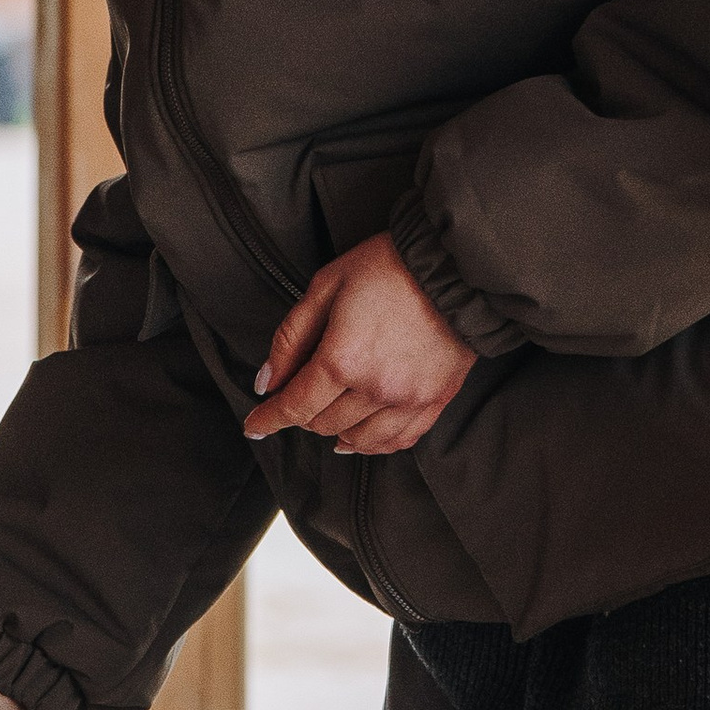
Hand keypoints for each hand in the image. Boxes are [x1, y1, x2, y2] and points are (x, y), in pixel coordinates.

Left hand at [242, 234, 474, 457]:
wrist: (455, 265)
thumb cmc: (390, 268)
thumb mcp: (326, 287)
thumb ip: (291, 338)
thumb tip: (268, 381)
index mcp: (343, 359)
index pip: (294, 406)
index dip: (268, 419)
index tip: (253, 426)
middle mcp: (375, 388)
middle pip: (322, 424)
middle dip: (303, 413)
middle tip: (300, 394)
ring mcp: (409, 399)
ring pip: (358, 440)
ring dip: (335, 431)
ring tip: (327, 417)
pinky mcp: (436, 401)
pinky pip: (398, 440)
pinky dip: (373, 444)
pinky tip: (360, 437)